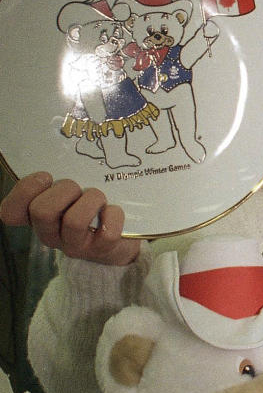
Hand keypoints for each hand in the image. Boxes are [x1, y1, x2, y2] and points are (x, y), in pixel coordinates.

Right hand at [0, 171, 139, 265]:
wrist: (122, 234)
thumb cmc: (89, 202)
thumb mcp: (68, 187)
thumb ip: (57, 174)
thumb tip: (64, 141)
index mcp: (35, 216)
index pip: (10, 212)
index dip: (24, 191)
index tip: (46, 176)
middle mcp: (50, 234)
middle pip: (42, 211)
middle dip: (64, 190)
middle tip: (77, 187)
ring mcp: (74, 245)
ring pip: (74, 221)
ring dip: (91, 199)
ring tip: (97, 197)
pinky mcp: (100, 251)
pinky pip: (107, 233)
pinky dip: (114, 215)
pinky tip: (113, 210)